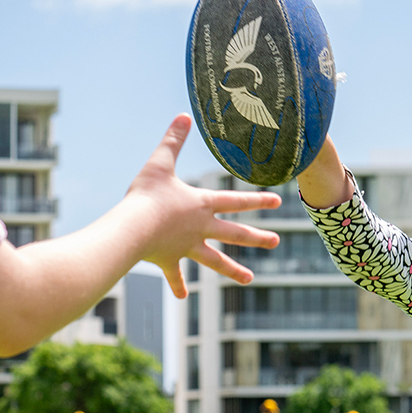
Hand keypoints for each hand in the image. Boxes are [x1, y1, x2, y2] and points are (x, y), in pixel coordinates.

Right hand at [124, 114, 281, 297]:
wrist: (132, 228)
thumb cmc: (146, 195)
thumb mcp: (160, 163)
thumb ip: (173, 140)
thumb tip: (183, 115)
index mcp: (202, 204)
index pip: (236, 201)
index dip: (258, 200)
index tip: (278, 201)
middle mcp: (200, 228)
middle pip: (235, 234)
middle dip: (257, 238)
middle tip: (276, 242)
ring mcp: (187, 246)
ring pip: (215, 260)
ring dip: (233, 270)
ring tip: (250, 279)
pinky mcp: (169, 259)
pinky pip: (175, 274)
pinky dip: (177, 284)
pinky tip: (182, 297)